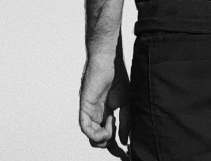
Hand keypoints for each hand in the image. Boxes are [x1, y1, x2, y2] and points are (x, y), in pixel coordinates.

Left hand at [79, 37, 129, 153]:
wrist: (109, 59)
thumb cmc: (117, 76)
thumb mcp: (125, 104)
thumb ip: (125, 122)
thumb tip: (123, 141)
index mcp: (104, 113)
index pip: (107, 135)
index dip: (116, 147)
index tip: (126, 154)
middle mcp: (95, 114)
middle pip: (98, 139)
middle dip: (110, 148)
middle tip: (121, 151)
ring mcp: (89, 110)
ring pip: (91, 136)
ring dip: (104, 139)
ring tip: (113, 126)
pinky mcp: (84, 105)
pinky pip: (85, 127)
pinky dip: (96, 133)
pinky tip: (108, 125)